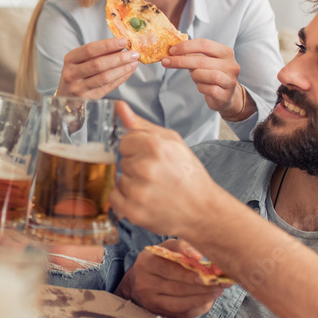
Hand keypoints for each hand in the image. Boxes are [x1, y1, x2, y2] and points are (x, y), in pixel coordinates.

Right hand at [57, 37, 139, 97]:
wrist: (66, 96)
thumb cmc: (77, 74)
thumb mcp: (80, 61)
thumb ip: (98, 53)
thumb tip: (121, 45)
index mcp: (70, 59)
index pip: (90, 49)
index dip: (108, 45)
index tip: (124, 41)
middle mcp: (71, 74)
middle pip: (98, 64)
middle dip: (119, 58)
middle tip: (134, 53)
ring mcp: (79, 88)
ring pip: (105, 77)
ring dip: (122, 69)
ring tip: (134, 62)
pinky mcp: (89, 99)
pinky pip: (108, 87)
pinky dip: (121, 78)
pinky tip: (129, 71)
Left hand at [108, 102, 218, 237]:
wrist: (203, 210)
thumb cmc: (188, 175)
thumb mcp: (172, 142)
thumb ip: (142, 125)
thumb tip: (119, 106)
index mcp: (154, 146)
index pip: (124, 142)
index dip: (138, 150)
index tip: (152, 159)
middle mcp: (145, 168)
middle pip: (123, 161)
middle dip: (136, 167)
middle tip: (157, 176)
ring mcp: (138, 191)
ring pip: (119, 180)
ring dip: (132, 184)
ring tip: (153, 189)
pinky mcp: (133, 211)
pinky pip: (114, 198)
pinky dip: (126, 200)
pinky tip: (145, 200)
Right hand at [116, 239, 228, 317]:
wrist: (137, 281)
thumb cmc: (158, 260)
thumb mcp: (166, 248)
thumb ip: (181, 247)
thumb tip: (199, 256)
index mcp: (146, 262)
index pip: (168, 268)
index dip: (188, 272)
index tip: (208, 273)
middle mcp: (144, 283)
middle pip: (176, 287)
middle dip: (202, 286)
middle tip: (220, 282)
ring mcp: (150, 301)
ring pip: (180, 303)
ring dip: (202, 297)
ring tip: (218, 291)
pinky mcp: (157, 313)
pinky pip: (181, 313)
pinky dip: (197, 307)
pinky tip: (209, 300)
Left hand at [160, 38, 253, 119]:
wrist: (227, 95)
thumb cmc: (212, 75)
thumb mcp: (205, 62)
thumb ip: (193, 55)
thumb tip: (172, 52)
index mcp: (226, 52)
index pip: (204, 44)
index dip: (186, 46)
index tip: (171, 50)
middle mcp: (231, 65)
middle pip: (201, 60)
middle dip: (180, 61)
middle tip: (166, 62)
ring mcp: (229, 80)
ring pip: (204, 74)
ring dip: (195, 76)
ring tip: (196, 77)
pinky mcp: (225, 95)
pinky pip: (207, 89)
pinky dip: (201, 87)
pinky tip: (203, 87)